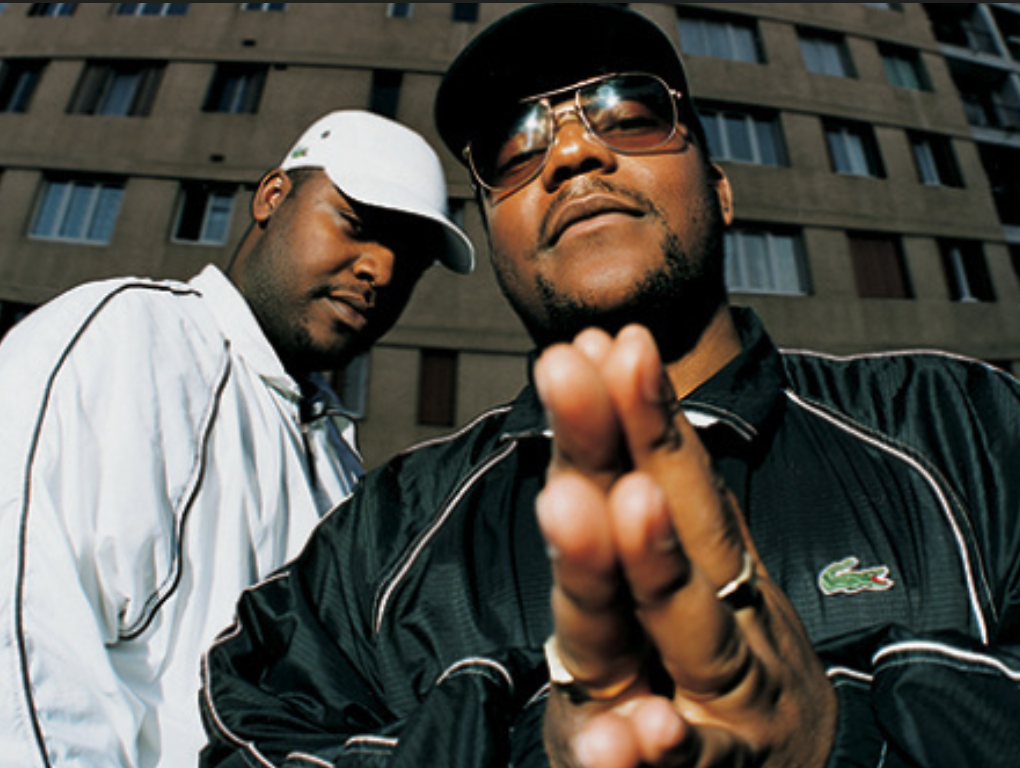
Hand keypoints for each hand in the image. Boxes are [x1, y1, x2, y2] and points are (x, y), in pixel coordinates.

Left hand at [533, 325, 835, 767]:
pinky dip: (660, 746)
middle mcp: (703, 615)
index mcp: (679, 568)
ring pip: (677, 622)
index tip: (599, 338)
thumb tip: (606, 382)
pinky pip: (687, 760)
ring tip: (626, 499)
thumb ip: (629, 516)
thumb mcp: (670, 587)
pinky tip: (642, 731)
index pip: (654, 474)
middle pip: (661, 516)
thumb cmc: (705, 666)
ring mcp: (717, 692)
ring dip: (649, 562)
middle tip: (584, 365)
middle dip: (622, 439)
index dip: (630, 408)